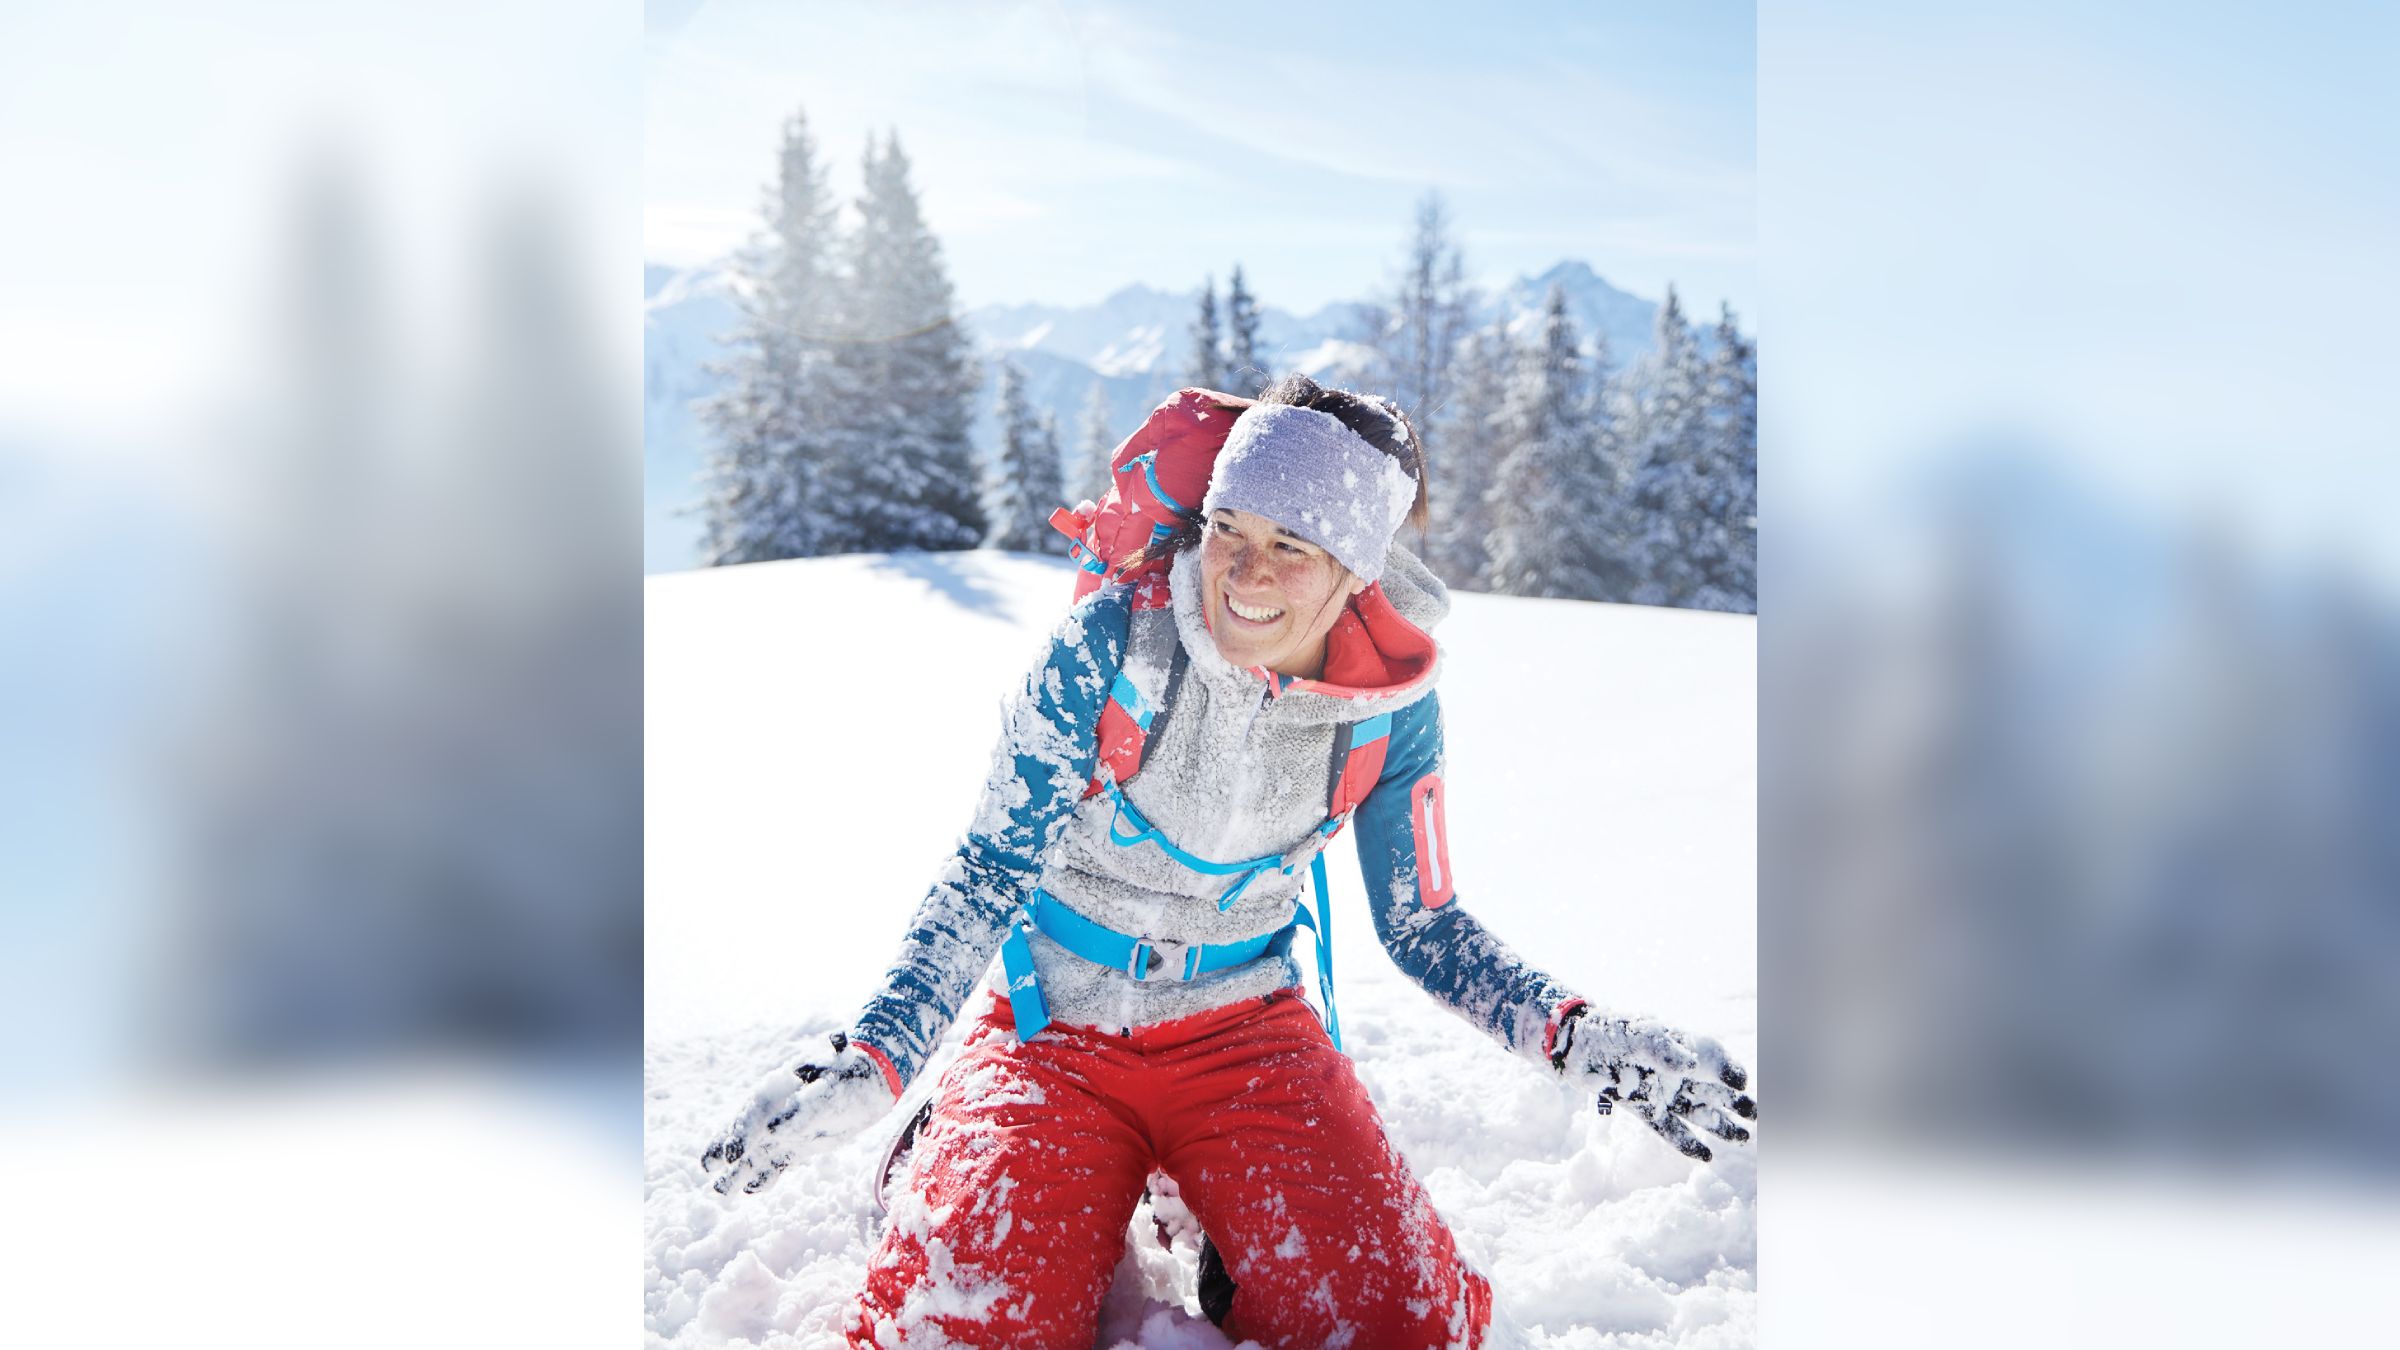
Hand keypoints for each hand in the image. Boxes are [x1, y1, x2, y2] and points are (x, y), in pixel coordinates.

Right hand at [700, 1033, 894, 1196]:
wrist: (873, 1080)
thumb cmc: (851, 1076)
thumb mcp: (830, 1090)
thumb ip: (802, 1111)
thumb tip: (771, 1131)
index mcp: (779, 1089)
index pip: (752, 1114)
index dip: (740, 1134)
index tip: (731, 1156)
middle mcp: (777, 1110)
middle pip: (744, 1133)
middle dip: (725, 1151)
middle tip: (708, 1170)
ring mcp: (786, 1129)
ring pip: (756, 1152)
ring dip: (739, 1170)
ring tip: (720, 1191)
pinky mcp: (798, 1144)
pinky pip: (776, 1162)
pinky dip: (764, 1175)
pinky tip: (751, 1189)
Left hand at [1551, 1009, 1755, 1161]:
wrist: (1575, 1046)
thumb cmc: (1609, 1030)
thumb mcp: (1638, 1034)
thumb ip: (1663, 1049)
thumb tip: (1690, 1065)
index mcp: (1679, 1045)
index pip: (1713, 1058)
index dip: (1729, 1069)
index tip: (1741, 1082)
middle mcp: (1675, 1071)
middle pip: (1713, 1089)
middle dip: (1736, 1102)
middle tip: (1757, 1116)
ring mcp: (1661, 1092)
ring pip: (1698, 1112)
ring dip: (1720, 1125)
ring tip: (1742, 1138)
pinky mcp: (1644, 1110)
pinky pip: (1670, 1130)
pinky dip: (1687, 1144)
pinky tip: (1707, 1157)